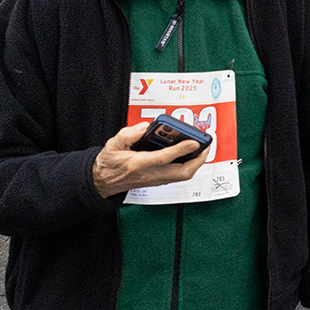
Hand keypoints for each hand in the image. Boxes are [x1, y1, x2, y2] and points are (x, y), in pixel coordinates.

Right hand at [90, 120, 207, 197]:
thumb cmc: (109, 163)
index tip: (194, 141)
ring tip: (202, 149)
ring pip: (182, 176)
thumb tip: (144, 127)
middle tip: (206, 146)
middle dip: (198, 160)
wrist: (103, 182)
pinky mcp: (157, 181)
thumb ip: (128, 134)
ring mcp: (155, 180)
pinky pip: (178, 175)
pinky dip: (188, 166)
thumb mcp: (112, 145)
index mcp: (138, 164)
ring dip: (196, 163)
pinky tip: (191, 155)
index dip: (181, 149)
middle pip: (181, 172)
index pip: (164, 158)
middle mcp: (149, 174)